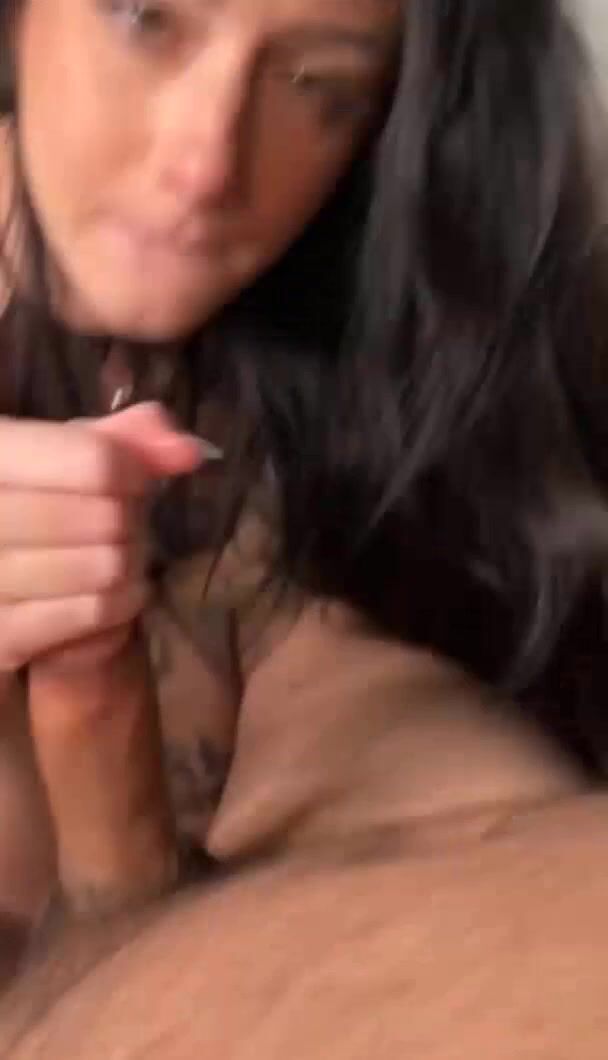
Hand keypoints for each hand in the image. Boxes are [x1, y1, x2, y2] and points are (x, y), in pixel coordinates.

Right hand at [0, 402, 202, 673]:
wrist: (13, 582)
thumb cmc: (45, 504)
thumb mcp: (75, 454)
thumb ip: (129, 439)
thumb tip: (186, 451)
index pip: (94, 461)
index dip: (133, 470)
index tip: (136, 478)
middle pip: (106, 517)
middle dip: (130, 521)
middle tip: (119, 525)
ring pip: (105, 568)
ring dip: (128, 564)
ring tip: (112, 557)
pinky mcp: (3, 637)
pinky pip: (96, 611)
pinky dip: (121, 603)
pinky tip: (107, 592)